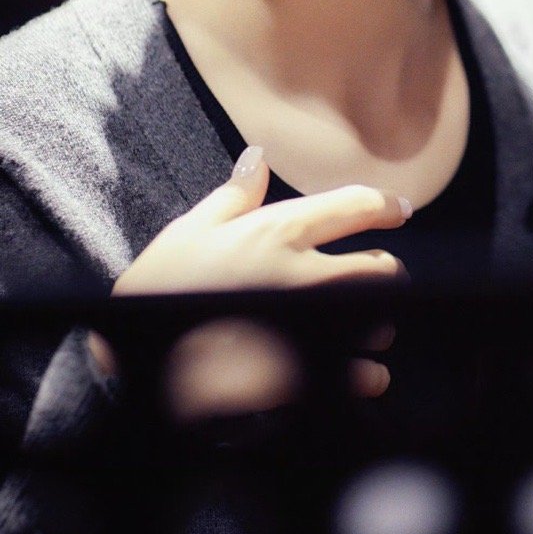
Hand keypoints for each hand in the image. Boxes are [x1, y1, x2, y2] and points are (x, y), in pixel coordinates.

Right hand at [91, 145, 408, 398]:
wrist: (132, 353)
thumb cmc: (160, 286)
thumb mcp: (192, 230)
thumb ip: (236, 195)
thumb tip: (258, 157)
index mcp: (278, 232)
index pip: (356, 205)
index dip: (386, 205)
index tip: (399, 210)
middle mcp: (302, 275)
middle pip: (385, 268)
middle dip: (384, 271)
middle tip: (371, 279)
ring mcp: (308, 327)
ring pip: (382, 321)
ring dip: (377, 323)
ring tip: (359, 327)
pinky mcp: (303, 374)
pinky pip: (364, 376)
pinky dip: (368, 375)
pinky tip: (356, 372)